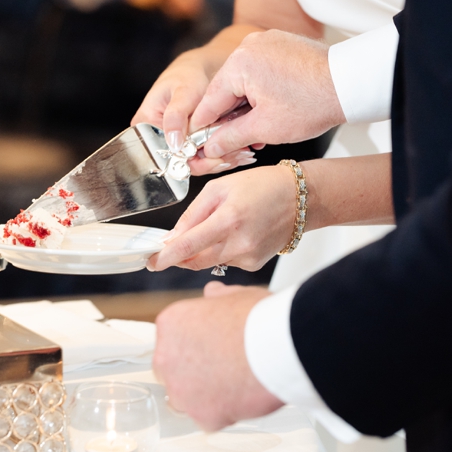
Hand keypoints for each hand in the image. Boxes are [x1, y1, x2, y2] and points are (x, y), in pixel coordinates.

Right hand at [132, 25, 264, 173]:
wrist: (204, 67)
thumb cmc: (188, 73)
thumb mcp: (183, 91)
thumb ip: (176, 116)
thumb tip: (173, 143)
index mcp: (147, 126)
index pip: (165, 154)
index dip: (189, 160)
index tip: (213, 157)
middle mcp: (161, 138)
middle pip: (185, 161)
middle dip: (212, 159)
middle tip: (236, 155)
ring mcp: (180, 142)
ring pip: (201, 160)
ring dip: (224, 157)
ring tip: (245, 151)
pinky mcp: (196, 142)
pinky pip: (211, 153)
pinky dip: (229, 151)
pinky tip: (245, 148)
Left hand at [148, 165, 295, 271]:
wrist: (302, 199)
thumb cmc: (263, 186)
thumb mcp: (220, 188)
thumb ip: (193, 214)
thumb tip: (172, 237)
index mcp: (228, 220)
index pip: (188, 247)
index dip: (165, 257)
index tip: (150, 262)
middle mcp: (239, 244)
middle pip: (195, 261)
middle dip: (179, 255)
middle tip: (170, 245)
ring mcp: (248, 257)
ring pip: (209, 261)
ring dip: (202, 250)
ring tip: (219, 225)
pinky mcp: (254, 264)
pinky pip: (226, 261)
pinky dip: (221, 250)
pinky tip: (235, 233)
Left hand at [153, 282, 282, 431]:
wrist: (276, 347)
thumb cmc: (259, 320)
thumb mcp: (235, 296)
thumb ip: (217, 298)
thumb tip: (213, 294)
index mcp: (170, 325)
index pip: (171, 341)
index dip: (195, 345)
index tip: (211, 347)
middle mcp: (166, 358)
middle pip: (173, 371)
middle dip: (193, 372)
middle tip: (222, 366)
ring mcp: (182, 391)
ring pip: (187, 399)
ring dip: (204, 395)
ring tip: (234, 382)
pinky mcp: (202, 416)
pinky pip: (208, 419)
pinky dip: (223, 412)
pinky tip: (241, 397)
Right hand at [190, 30, 344, 158]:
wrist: (352, 84)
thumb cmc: (313, 104)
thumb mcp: (264, 129)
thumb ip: (230, 138)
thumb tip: (210, 146)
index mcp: (239, 63)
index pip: (210, 100)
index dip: (203, 126)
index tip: (196, 142)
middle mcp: (249, 46)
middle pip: (227, 89)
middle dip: (230, 118)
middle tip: (232, 143)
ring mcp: (267, 42)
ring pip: (245, 81)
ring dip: (247, 107)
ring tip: (256, 132)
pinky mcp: (282, 44)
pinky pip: (261, 70)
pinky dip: (261, 91)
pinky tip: (270, 112)